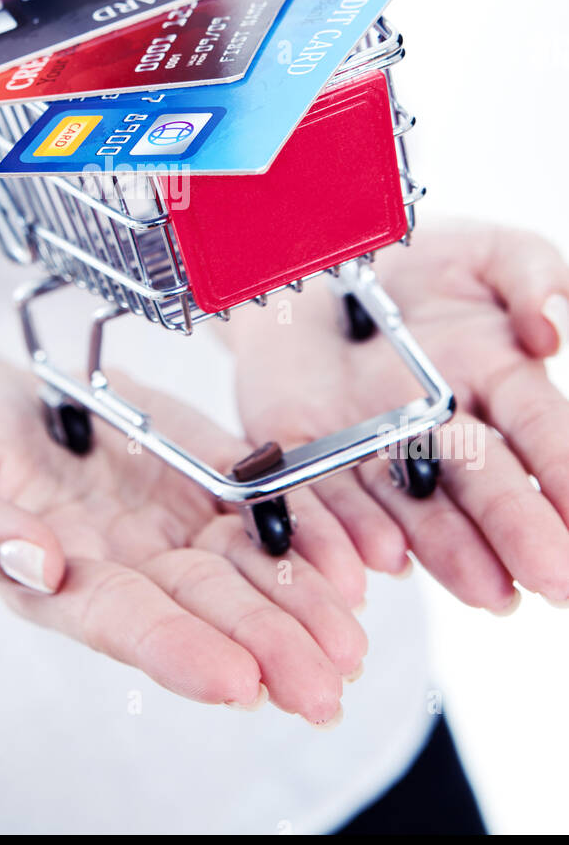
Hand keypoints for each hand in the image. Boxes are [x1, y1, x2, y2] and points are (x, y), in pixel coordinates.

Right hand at [0, 363, 367, 723]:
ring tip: (352, 641)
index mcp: (60, 580)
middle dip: (268, 647)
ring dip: (303, 607)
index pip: (124, 622)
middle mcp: (128, 564)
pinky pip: (264, 509)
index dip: (179, 651)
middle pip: (205, 610)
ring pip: (247, 572)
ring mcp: (171, 521)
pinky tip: (354, 564)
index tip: (236, 682)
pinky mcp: (202, 473)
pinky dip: (311, 534)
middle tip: (328, 687)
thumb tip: (33, 565)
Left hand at [229, 223, 568, 612]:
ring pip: (415, 506)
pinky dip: (349, 531)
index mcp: (496, 378)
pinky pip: (323, 495)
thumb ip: (531, 275)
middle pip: (484, 480)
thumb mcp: (486, 251)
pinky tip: (382, 561)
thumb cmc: (417, 259)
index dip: (565, 470)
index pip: (538, 427)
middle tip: (554, 578)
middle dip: (519, 527)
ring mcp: (374, 445)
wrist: (314, 255)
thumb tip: (552, 333)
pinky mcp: (302, 449)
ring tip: (490, 594)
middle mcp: (441, 427)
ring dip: (451, 551)